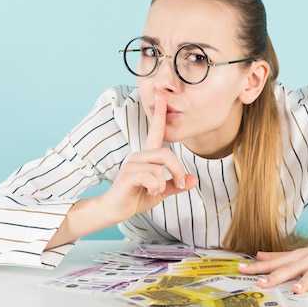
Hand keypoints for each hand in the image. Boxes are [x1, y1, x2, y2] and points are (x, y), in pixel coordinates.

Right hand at [99, 92, 196, 224]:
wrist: (114, 210)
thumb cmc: (136, 197)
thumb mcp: (161, 191)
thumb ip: (176, 184)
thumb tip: (193, 180)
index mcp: (147, 157)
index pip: (155, 131)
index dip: (159, 114)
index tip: (162, 96)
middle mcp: (138, 156)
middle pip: (166, 153)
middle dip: (177, 170)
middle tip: (178, 184)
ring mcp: (131, 164)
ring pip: (159, 166)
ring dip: (163, 183)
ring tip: (155, 191)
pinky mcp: (128, 174)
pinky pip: (151, 176)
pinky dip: (155, 187)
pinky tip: (149, 191)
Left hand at [237, 229, 307, 294]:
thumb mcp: (300, 252)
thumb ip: (279, 256)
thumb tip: (259, 255)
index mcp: (298, 257)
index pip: (274, 263)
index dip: (258, 267)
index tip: (241, 269)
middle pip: (289, 269)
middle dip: (275, 276)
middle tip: (261, 283)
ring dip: (305, 282)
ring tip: (296, 289)